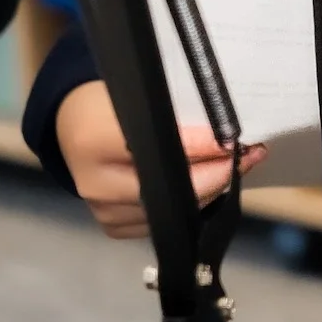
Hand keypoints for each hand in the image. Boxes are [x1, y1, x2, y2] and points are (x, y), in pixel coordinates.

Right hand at [56, 80, 265, 240]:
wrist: (70, 125)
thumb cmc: (107, 101)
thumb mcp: (136, 95)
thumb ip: (173, 113)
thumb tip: (225, 129)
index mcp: (95, 140)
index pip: (161, 149)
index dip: (203, 148)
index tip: (236, 141)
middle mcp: (95, 184)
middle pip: (169, 189)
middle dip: (216, 174)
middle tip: (250, 156)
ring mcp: (102, 211)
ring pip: (171, 211)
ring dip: (208, 190)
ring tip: (235, 167)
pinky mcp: (111, 226)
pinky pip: (162, 222)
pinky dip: (188, 205)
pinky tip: (209, 185)